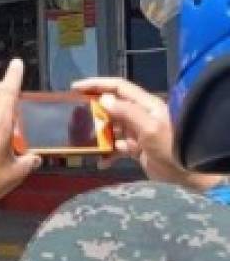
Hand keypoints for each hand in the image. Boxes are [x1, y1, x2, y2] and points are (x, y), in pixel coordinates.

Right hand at [71, 77, 222, 191]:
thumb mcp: (149, 128)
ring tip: (82, 139)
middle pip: (112, 106)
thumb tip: (104, 99)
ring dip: (97, 133)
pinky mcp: (135, 148)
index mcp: (146, 105)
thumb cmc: (170, 148)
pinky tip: (100, 161)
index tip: (76, 88)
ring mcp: (137, 132)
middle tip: (75, 114)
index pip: (119, 87)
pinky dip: (106, 153)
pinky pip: (115, 146)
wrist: (186, 175)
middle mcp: (141, 115)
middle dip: (93, 109)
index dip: (97, 84)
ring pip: (111, 127)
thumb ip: (127, 112)